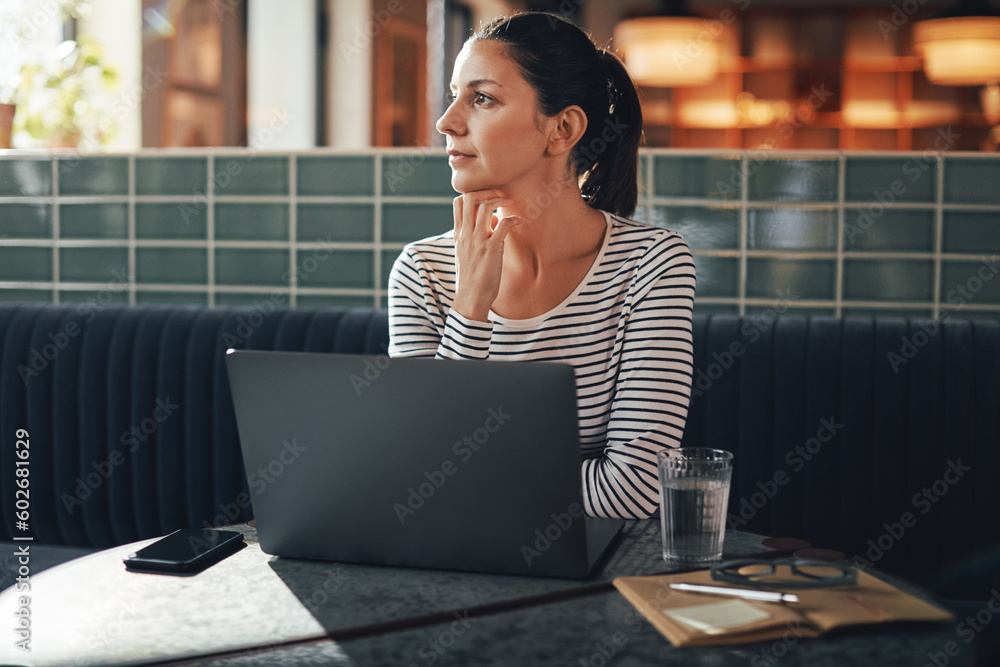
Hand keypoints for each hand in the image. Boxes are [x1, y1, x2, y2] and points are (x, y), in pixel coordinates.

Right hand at [451, 190, 522, 321]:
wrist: (470, 298)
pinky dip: (515, 219)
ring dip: (501, 200)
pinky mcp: (492, 250)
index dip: (474, 193)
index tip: (488, 197)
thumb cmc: (472, 277)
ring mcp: (478, 241)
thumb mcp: (467, 253)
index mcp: (458, 234)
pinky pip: (504, 224)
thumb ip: (476, 235)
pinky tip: (521, 222)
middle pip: (469, 197)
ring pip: (485, 206)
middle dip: (487, 190)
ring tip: (511, 203)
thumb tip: (493, 221)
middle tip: (500, 194)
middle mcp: (466, 234)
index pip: (458, 202)